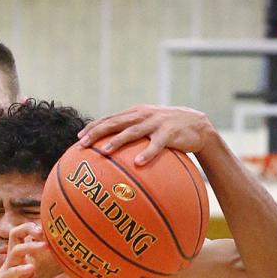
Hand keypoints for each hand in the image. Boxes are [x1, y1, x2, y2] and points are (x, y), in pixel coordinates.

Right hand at [0, 223, 74, 277]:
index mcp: (26, 263)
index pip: (30, 239)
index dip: (42, 231)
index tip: (58, 229)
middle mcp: (16, 263)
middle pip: (17, 235)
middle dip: (30, 228)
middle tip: (46, 231)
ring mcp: (7, 272)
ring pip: (15, 250)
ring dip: (30, 245)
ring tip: (45, 246)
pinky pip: (9, 272)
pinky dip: (20, 269)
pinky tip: (30, 269)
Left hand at [78, 105, 212, 165]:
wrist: (197, 125)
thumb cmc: (167, 130)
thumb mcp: (148, 127)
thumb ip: (131, 133)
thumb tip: (109, 150)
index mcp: (135, 114)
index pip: (110, 118)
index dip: (94, 126)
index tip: (79, 138)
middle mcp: (142, 115)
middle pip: (116, 122)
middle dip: (98, 133)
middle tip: (83, 144)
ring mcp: (156, 123)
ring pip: (133, 132)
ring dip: (118, 141)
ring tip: (105, 152)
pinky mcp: (169, 133)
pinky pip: (156, 145)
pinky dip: (147, 153)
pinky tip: (138, 163)